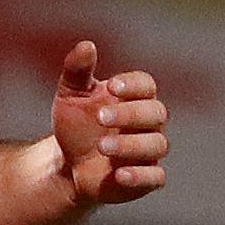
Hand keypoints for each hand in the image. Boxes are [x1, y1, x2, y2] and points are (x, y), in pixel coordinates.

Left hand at [50, 41, 168, 205]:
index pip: (146, 85)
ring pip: (157, 144)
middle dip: (130, 114)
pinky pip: (155, 177)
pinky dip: (141, 176)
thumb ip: (78, 70)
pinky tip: (120, 174)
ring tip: (102, 146)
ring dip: (131, 145)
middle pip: (156, 112)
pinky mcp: (145, 178)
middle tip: (100, 117)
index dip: (133, 85)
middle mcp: (148, 123)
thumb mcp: (71, 95)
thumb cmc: (76, 124)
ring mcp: (148, 151)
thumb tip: (87, 45)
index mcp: (134, 98)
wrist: (67, 165)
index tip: (112, 86)